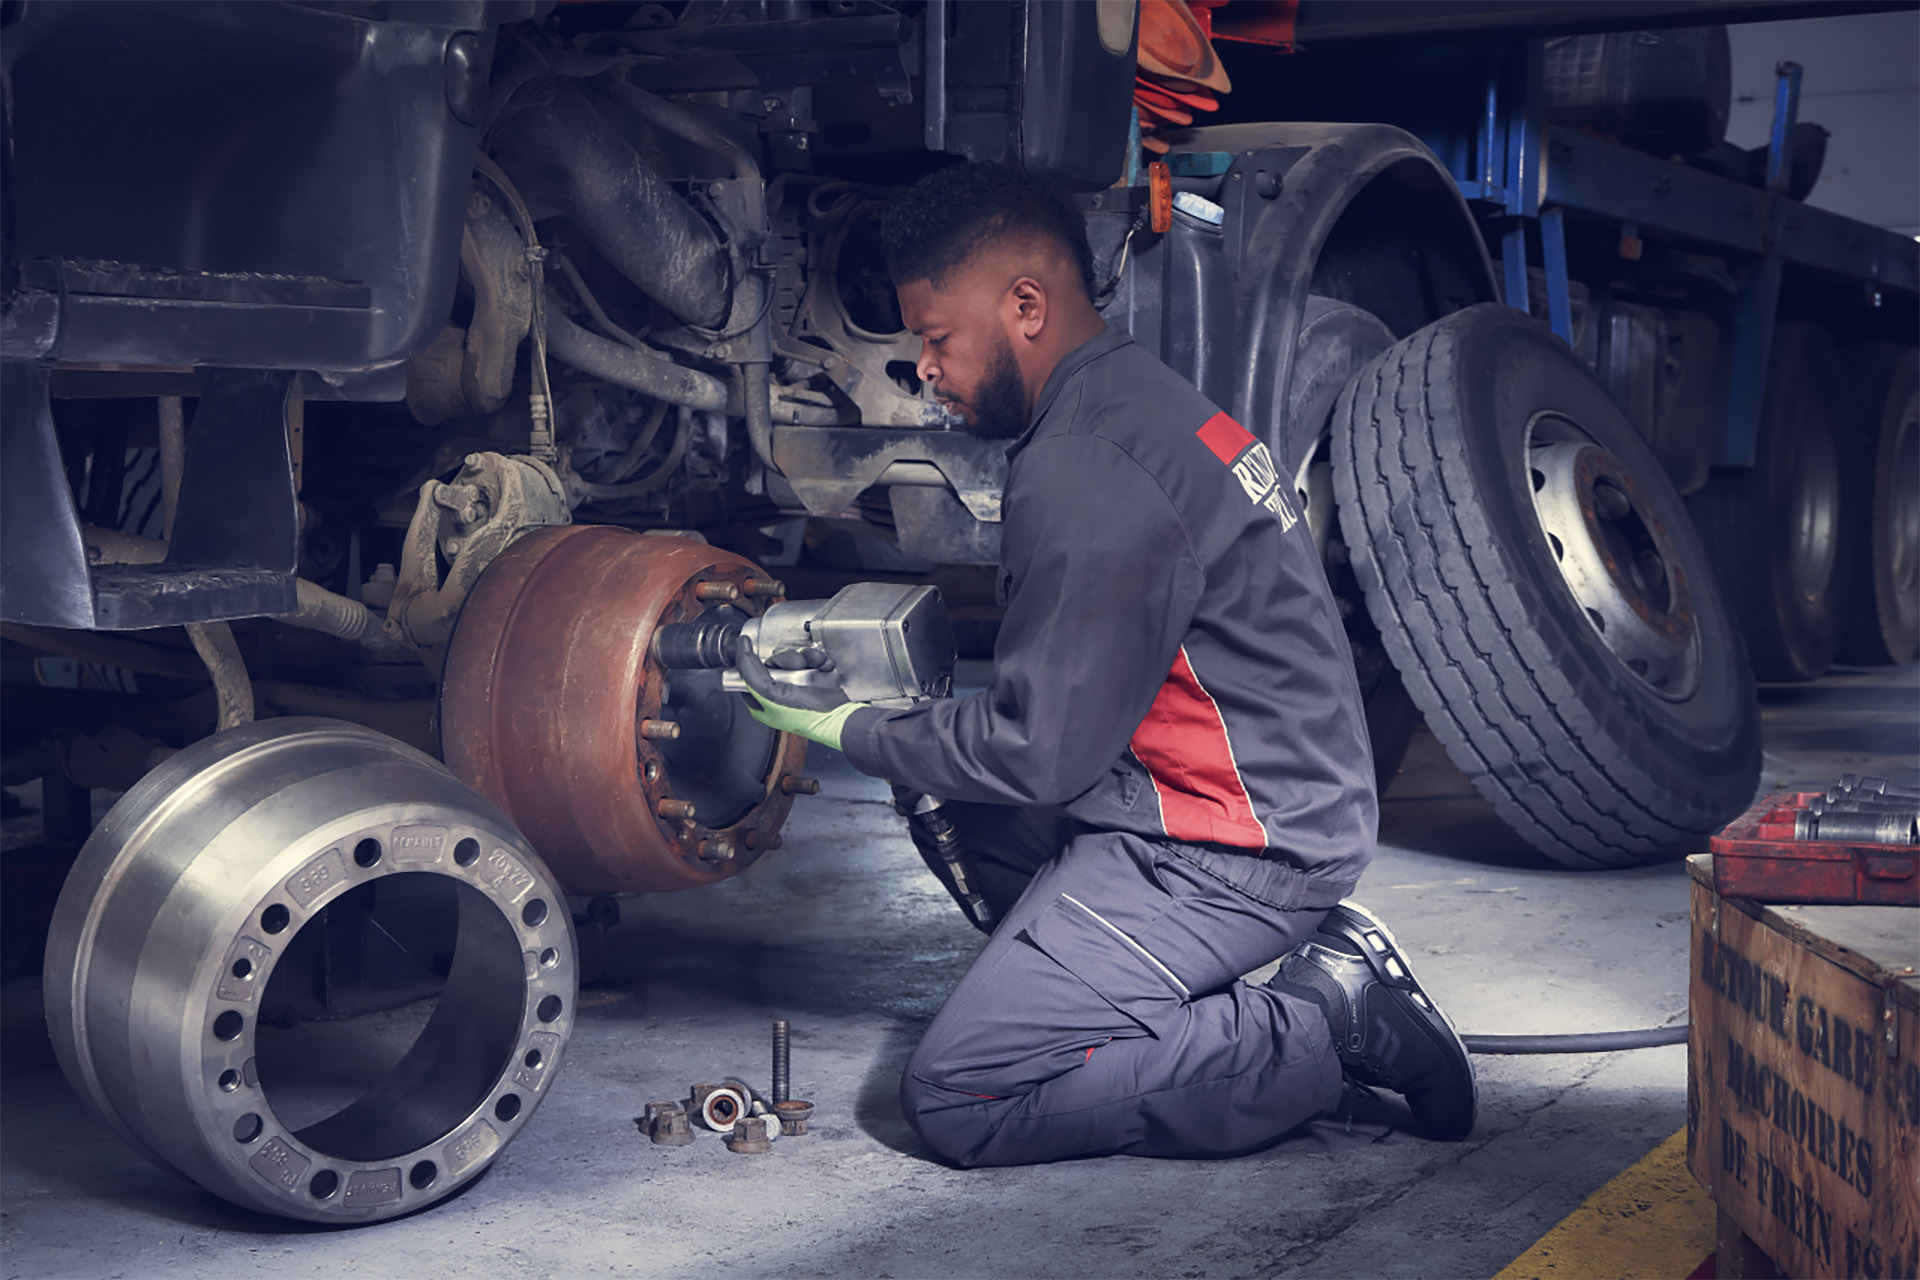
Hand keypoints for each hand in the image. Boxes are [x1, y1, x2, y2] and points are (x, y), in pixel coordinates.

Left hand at [737, 646, 865, 750]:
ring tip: (815, 668)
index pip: (747, 673)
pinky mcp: (813, 678)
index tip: (751, 644)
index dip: (750, 659)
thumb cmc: (807, 715)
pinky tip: (823, 668)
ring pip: (792, 657)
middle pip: (772, 661)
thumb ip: (751, 675)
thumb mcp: (771, 696)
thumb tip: (742, 652)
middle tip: (798, 667)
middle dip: (787, 660)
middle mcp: (776, 693)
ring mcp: (795, 685)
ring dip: (806, 658)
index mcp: (760, 702)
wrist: (841, 716)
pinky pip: (810, 658)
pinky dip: (818, 660)